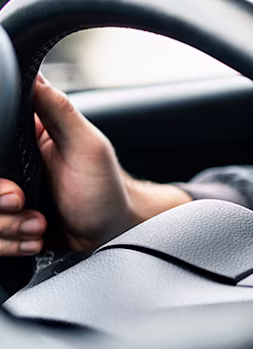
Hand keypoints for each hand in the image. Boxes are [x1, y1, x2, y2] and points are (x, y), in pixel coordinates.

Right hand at [0, 74, 190, 255]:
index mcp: (20, 138)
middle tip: (23, 202)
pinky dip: (10, 243)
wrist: (114, 232)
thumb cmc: (107, 188)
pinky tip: (33, 237)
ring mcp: (3, 199)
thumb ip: (59, 110)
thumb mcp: (88, 145)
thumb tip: (33, 73)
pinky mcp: (7, 225)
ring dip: (8, 227)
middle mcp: (7, 167)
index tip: (12, 185)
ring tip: (38, 224)